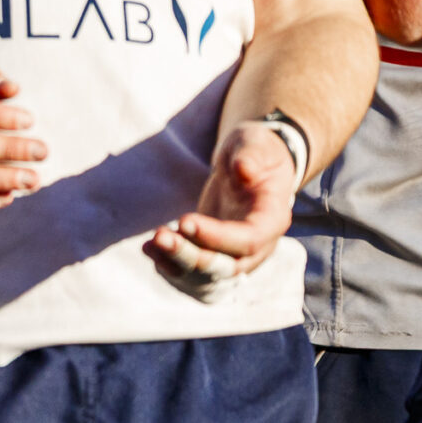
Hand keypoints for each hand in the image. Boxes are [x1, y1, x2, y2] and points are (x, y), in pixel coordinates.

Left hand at [144, 123, 296, 299]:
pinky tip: (149, 249)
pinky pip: (195, 274)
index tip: (184, 220)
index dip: (217, 236)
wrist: (249, 167)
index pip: (248, 240)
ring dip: (177, 265)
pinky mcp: (217, 257)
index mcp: (272, 219)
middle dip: (190, 256)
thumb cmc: (254, 152)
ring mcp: (237, 256)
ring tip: (150, 244)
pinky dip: (171, 267)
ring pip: (208, 278)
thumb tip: (244, 171)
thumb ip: (251, 157)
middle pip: (226, 267)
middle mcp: (259, 247)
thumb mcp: (254, 145)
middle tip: (159, 236)